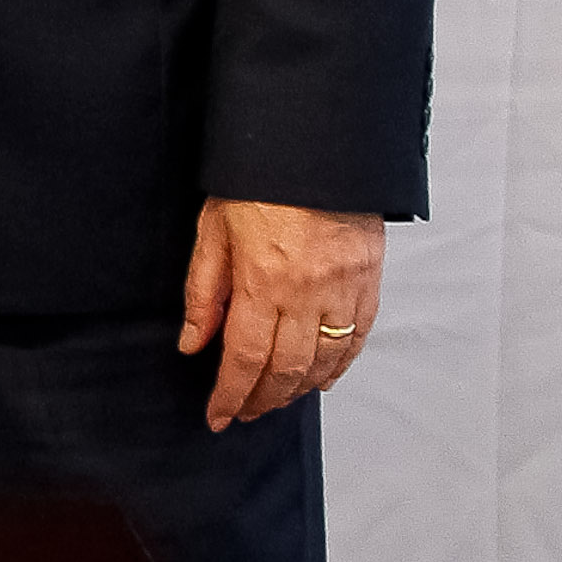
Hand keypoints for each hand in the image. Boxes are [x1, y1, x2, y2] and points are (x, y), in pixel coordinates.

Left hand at [179, 196, 383, 430]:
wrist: (316, 144)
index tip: (218, 416)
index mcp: (262, 281)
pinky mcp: (368, 281)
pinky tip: (321, 378)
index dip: (229, 395)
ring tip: (275, 398)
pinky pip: (356, 339)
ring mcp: (343, 290)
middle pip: (284, 370)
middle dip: (261, 400)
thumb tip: (192, 343)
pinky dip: (338, 366)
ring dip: (298, 390)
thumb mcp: (213, 228)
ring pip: (323, 362)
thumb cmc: (258, 181)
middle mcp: (306, 293)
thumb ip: (203, 291)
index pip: (243, 358)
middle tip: (244, 412)